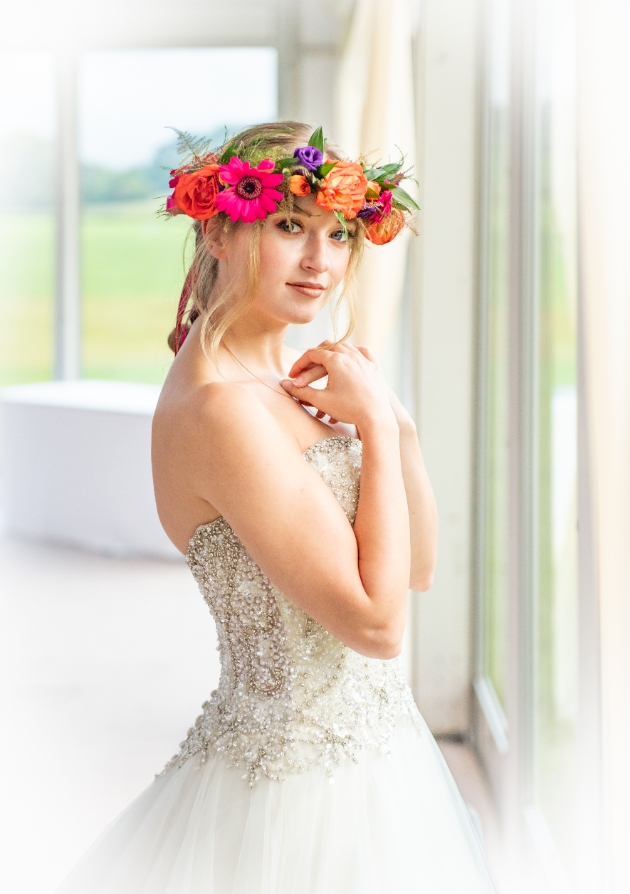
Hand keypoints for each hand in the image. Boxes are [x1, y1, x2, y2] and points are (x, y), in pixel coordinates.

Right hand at [280, 341, 394, 431]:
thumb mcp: (320, 400)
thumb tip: (283, 384)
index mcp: (336, 360)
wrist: (375, 418)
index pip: (311, 355)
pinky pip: (363, 352)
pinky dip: (354, 352)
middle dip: (313, 358)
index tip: (292, 376)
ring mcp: (364, 359)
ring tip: (323, 364)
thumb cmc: (348, 409)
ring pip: (345, 346)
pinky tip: (350, 357)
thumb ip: (301, 391)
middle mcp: (350, 355)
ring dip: (331, 353)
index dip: (299, 364)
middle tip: (304, 371)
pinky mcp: (375, 367)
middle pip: (326, 347)